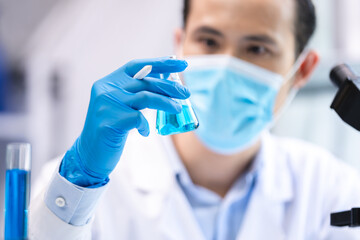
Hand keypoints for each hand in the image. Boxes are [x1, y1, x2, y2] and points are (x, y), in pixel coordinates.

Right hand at [60, 57, 188, 186]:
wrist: (90, 154)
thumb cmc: (112, 129)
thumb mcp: (122, 106)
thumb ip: (137, 94)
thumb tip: (168, 84)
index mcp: (109, 82)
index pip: (137, 66)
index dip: (160, 63)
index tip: (181, 63)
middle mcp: (106, 90)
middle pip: (144, 81)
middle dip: (169, 86)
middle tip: (185, 93)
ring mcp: (106, 105)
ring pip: (145, 97)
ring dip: (166, 102)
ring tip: (178, 109)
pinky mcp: (108, 122)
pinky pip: (137, 118)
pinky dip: (145, 125)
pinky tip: (145, 131)